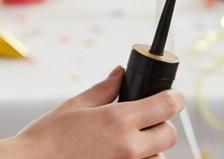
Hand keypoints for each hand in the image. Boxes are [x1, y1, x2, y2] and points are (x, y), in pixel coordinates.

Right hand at [0, 67, 181, 158]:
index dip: (175, 97)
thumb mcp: (77, 105)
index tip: (175, 96)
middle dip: (163, 125)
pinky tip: (119, 155)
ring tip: (129, 143)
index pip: (165, 106)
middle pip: (169, 136)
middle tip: (148, 120)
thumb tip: (121, 73)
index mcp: (118, 121)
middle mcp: (127, 149)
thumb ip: (105, 88)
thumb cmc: (48, 138)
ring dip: (151, 149)